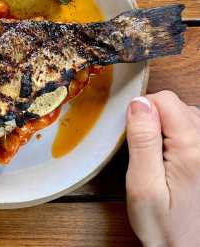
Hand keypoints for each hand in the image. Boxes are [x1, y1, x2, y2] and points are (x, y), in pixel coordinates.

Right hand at [126, 91, 199, 245]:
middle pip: (176, 105)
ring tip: (157, 158)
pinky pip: (193, 130)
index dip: (141, 110)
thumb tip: (138, 103)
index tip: (132, 133)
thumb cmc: (165, 226)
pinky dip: (177, 137)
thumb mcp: (143, 186)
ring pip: (185, 115)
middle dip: (153, 119)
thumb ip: (142, 142)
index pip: (165, 100)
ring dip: (166, 127)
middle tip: (144, 153)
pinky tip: (170, 159)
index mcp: (192, 149)